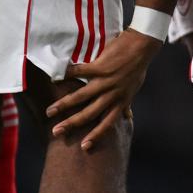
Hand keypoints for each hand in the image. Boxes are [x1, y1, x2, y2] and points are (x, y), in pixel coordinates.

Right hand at [45, 29, 161, 148]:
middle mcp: (113, 94)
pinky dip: (67, 75)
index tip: (84, 147)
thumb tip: (128, 118)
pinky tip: (55, 78)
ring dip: (64, 104)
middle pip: (90, 114)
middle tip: (56, 132)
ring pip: (82, 96)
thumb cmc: (137, 67)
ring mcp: (106, 81)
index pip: (108, 123)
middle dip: (72, 124)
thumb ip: (127, 103)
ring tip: (50, 111)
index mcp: (121, 101)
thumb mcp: (134, 89)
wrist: (142, 45)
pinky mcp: (101, 66)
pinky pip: (80, 72)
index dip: (96, 136)